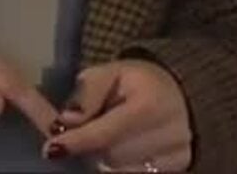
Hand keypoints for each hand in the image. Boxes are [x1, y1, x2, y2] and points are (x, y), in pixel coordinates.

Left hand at [43, 59, 192, 170]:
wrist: (184, 94)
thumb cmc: (139, 82)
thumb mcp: (111, 72)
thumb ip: (88, 92)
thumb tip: (67, 120)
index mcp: (151, 103)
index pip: (106, 132)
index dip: (77, 142)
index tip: (52, 149)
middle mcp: (169, 133)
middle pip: (111, 155)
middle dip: (90, 147)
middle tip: (79, 136)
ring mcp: (176, 154)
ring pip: (121, 170)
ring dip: (104, 159)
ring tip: (107, 139)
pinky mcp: (179, 167)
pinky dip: (121, 166)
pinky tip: (121, 152)